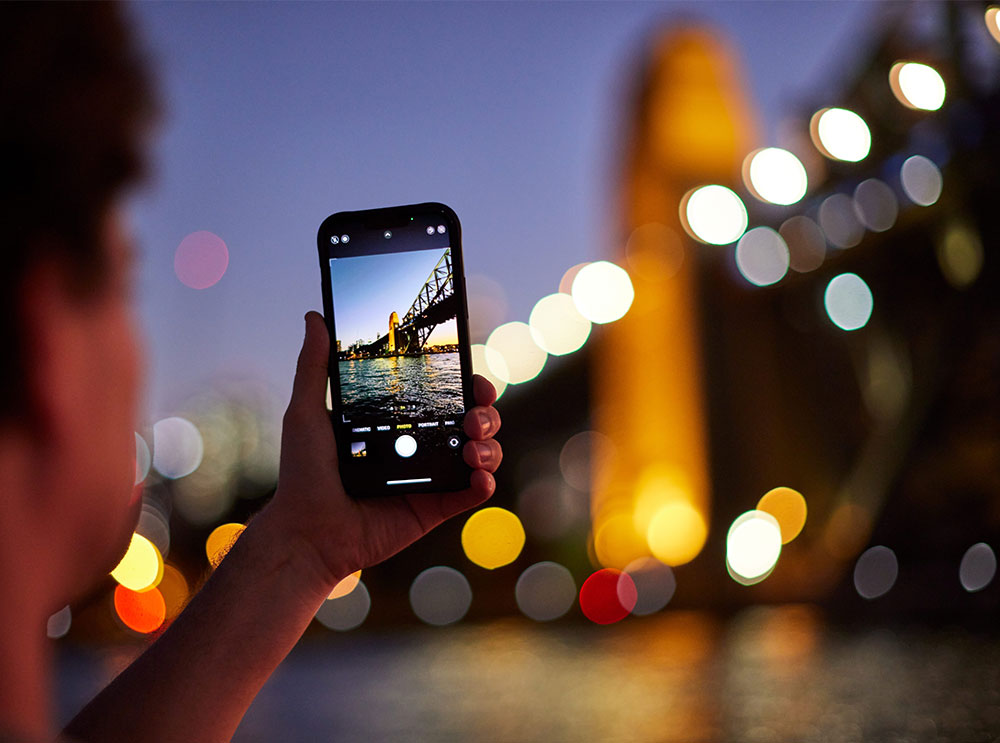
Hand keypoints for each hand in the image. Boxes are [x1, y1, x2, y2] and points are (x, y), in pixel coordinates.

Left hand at [266, 311, 501, 591]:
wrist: (306, 530)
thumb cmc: (304, 473)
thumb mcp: (306, 412)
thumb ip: (314, 365)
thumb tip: (314, 316)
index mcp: (398, 421)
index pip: (444, 395)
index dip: (466, 383)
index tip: (471, 376)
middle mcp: (420, 446)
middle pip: (472, 420)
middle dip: (486, 411)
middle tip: (474, 413)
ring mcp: (431, 478)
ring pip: (482, 453)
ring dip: (489, 444)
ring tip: (470, 447)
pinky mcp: (435, 508)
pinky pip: (472, 493)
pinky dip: (484, 482)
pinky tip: (477, 475)